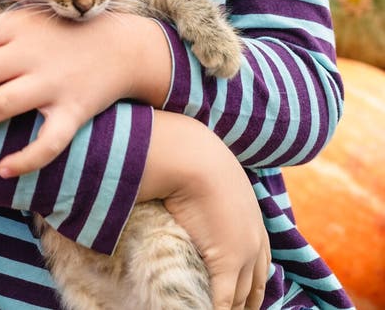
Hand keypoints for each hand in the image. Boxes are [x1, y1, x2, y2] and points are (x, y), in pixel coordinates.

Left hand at [0, 0, 169, 176]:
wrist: (125, 46)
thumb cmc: (67, 27)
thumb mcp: (35, 2)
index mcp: (18, 25)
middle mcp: (32, 53)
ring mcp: (54, 83)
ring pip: (1, 105)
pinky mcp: (74, 110)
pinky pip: (49, 141)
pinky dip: (27, 158)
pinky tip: (2, 170)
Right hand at [139, 111, 269, 309]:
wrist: (194, 158)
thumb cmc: (196, 162)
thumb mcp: (213, 179)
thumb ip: (211, 195)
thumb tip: (192, 197)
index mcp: (255, 222)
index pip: (262, 265)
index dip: (253, 286)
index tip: (244, 300)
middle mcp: (255, 240)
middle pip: (254, 286)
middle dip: (245, 304)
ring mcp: (243, 254)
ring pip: (239, 297)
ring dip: (230, 308)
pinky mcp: (226, 262)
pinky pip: (223, 301)